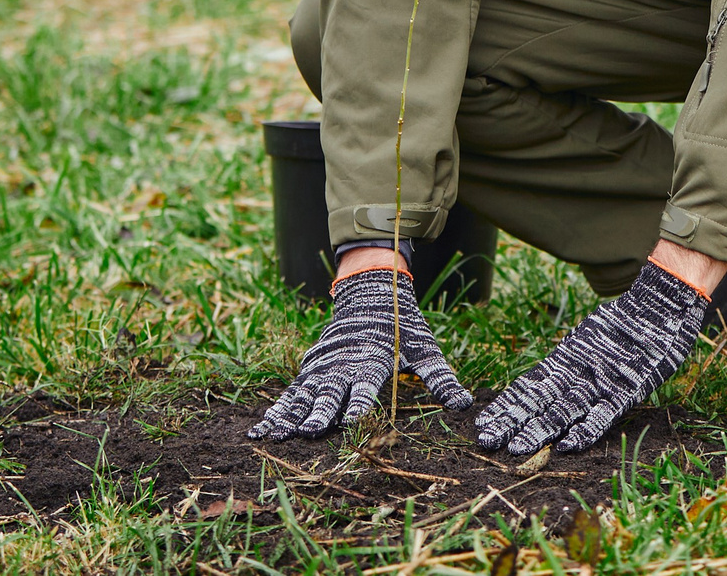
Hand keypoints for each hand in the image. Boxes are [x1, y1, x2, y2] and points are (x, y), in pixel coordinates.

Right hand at [250, 266, 473, 438]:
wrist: (370, 290)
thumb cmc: (401, 325)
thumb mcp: (424, 349)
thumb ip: (441, 378)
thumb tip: (465, 404)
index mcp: (372, 361)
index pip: (365, 386)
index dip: (359, 404)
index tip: (350, 422)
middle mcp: (344, 365)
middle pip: (329, 392)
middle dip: (319, 413)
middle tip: (310, 432)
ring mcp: (323, 367)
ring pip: (303, 395)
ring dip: (289, 416)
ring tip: (273, 437)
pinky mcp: (311, 368)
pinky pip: (290, 392)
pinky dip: (275, 410)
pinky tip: (260, 430)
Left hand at [473, 263, 708, 455]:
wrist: (661, 304)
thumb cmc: (624, 324)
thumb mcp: (587, 339)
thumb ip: (567, 360)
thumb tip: (541, 380)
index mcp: (567, 358)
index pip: (529, 386)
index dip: (507, 406)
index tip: (483, 424)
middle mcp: (578, 370)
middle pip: (539, 400)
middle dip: (513, 422)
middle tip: (486, 442)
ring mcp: (602, 380)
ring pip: (565, 409)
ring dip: (541, 430)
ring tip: (516, 450)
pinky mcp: (627, 388)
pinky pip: (604, 413)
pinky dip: (586, 429)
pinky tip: (567, 446)